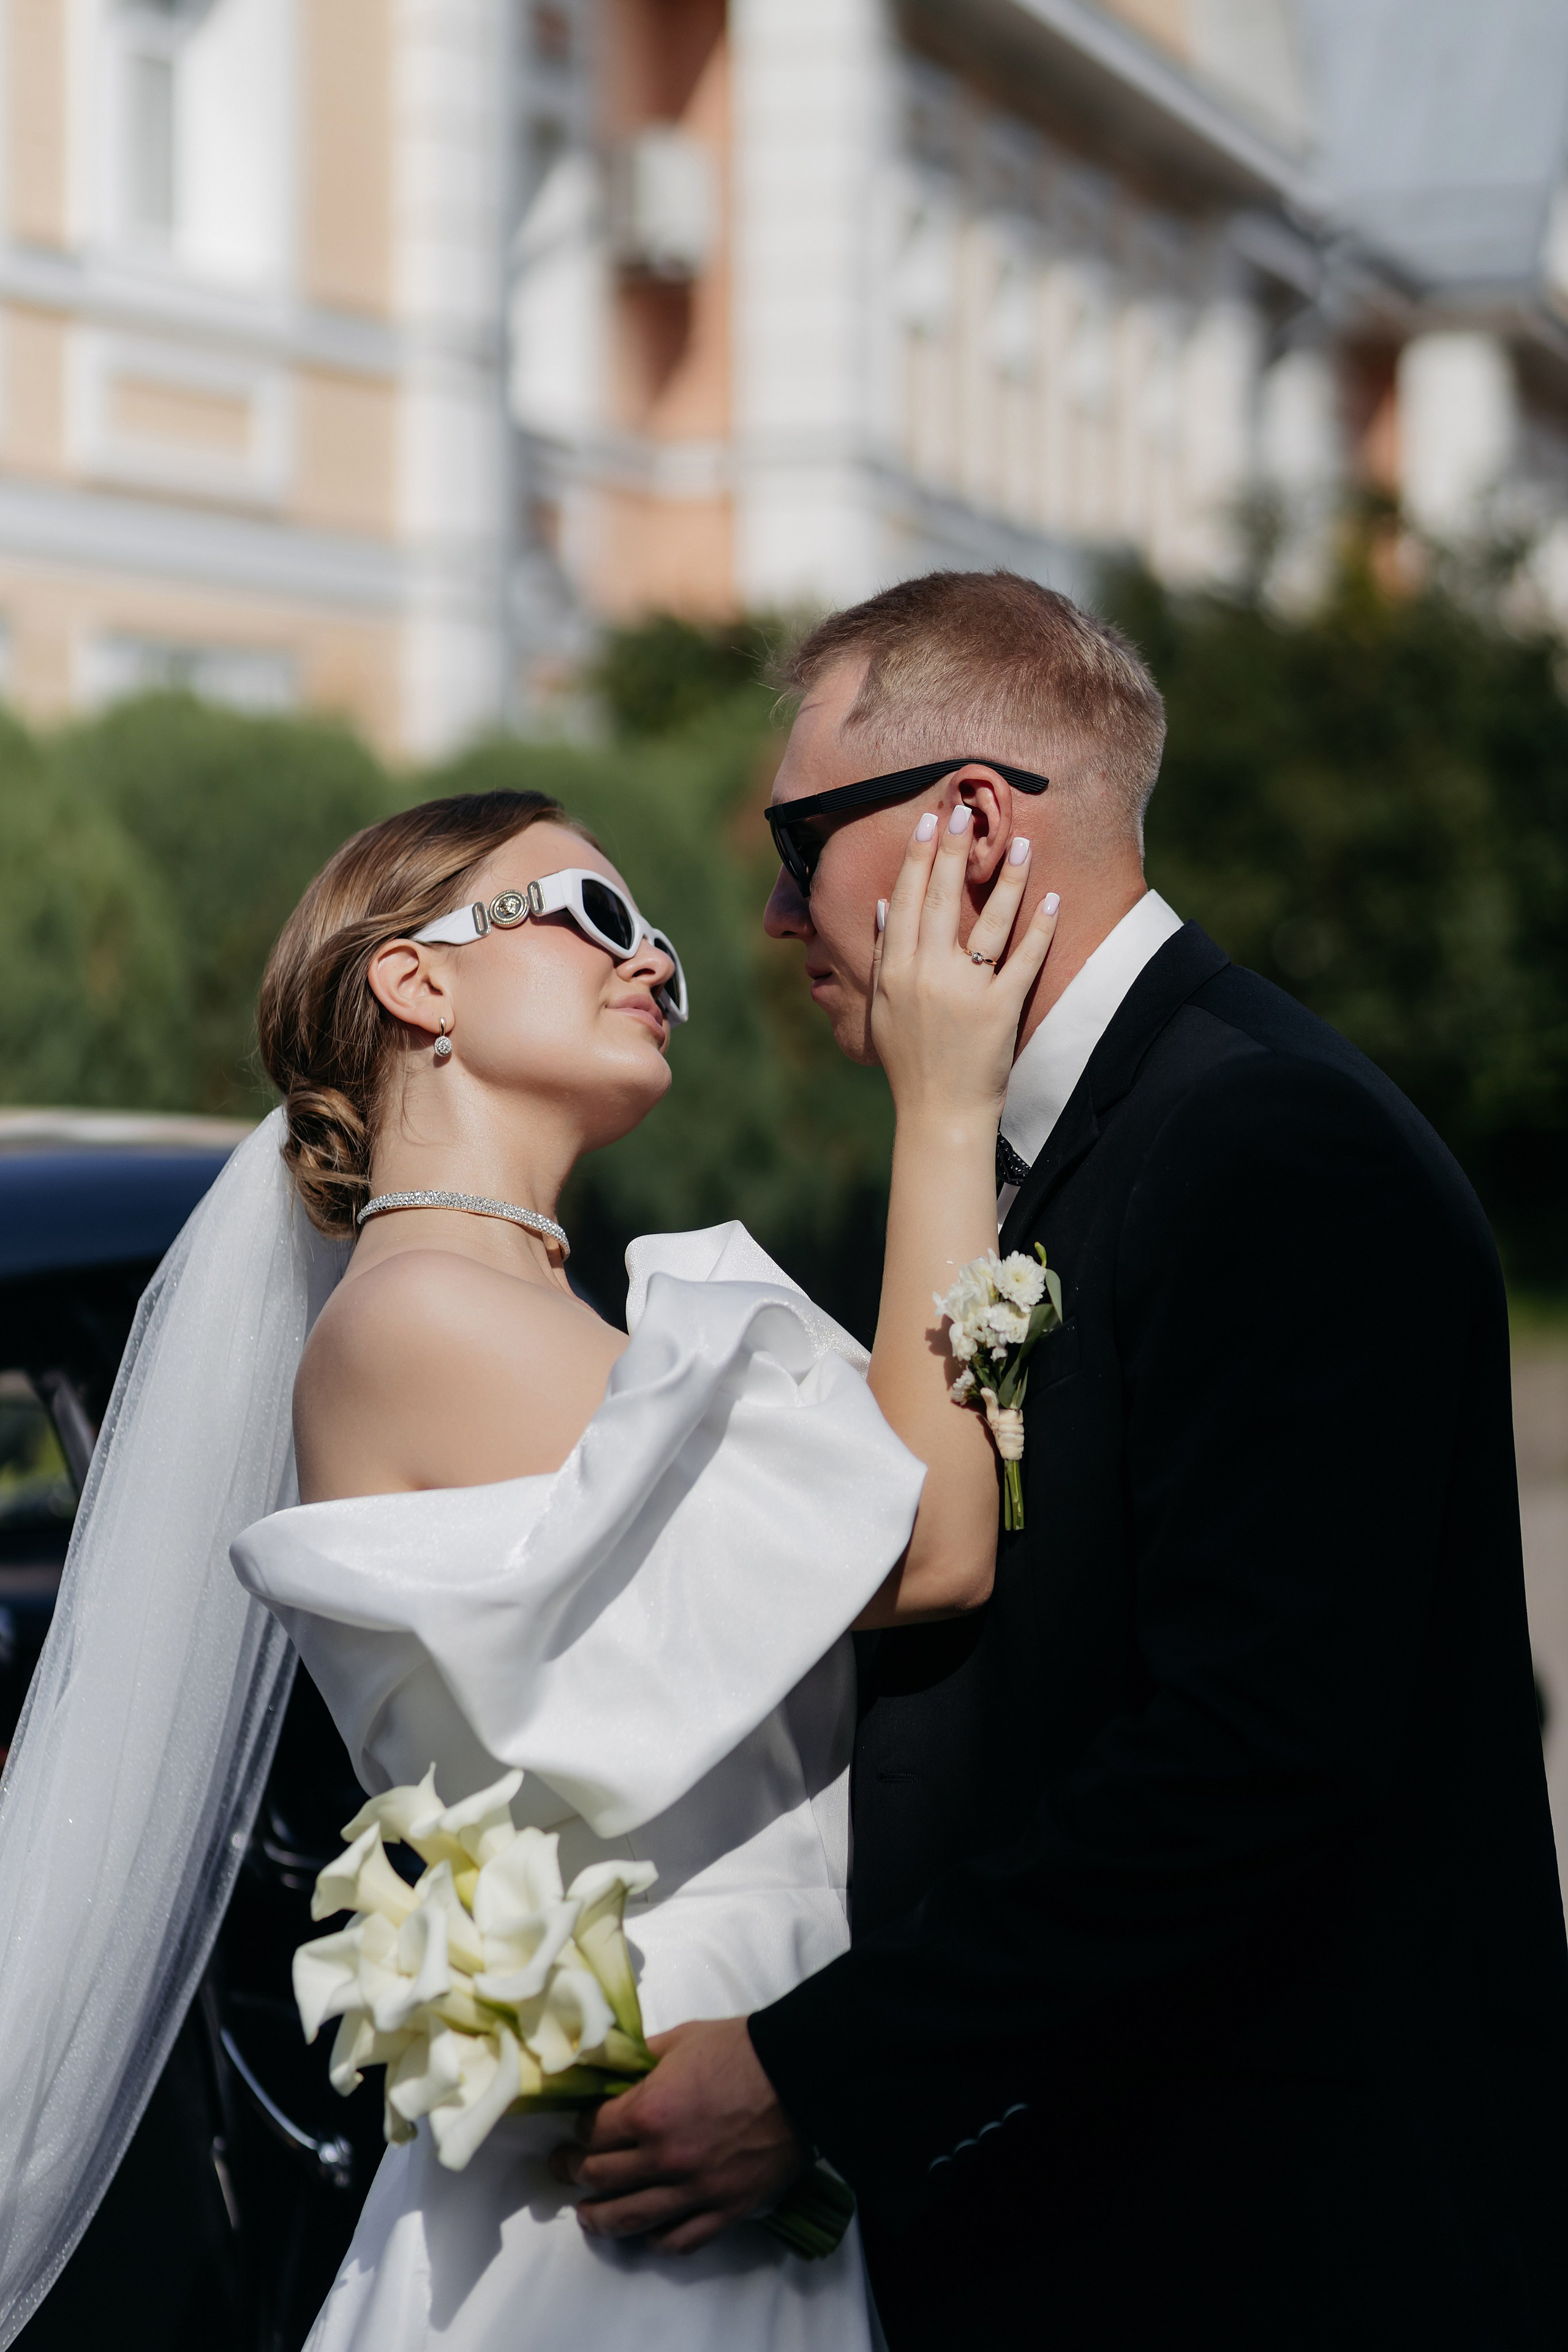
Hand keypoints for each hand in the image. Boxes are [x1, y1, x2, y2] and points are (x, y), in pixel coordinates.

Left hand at [552, 2018, 808, 2254]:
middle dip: (575, 2171)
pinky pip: (681, 2240)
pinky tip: (648, 2233)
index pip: (593, 2131)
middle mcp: (665, 2157)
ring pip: (631, 2218)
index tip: (579, 2128)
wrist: (799, 2074)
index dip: (580, 2129)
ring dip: (599, 2218)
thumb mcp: (683, 2038)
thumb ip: (642, 2057)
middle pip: (601, 2176)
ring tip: (586, 2215)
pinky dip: (658, 2240)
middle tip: (564, 2168)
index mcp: (650, 2110)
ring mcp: (695, 2189)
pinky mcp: (726, 2210)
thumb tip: (614, 2065)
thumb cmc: (741, 2050)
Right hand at [870, 804, 1057, 1136]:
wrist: (936, 1112)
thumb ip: (881, 955)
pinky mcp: (999, 1010)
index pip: (905, 900)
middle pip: (941, 900)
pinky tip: (1053, 899)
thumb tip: (882, 908)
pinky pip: (1023, 961)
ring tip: (1022, 841)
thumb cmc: (907, 1061)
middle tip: (967, 811)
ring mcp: (965, 991)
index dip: (918, 858)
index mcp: (894, 971)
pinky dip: (1039, 930)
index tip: (929, 824)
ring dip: (1008, 879)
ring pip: (989, 922)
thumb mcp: (881, 1007)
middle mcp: (926, 974)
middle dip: (955, 851)